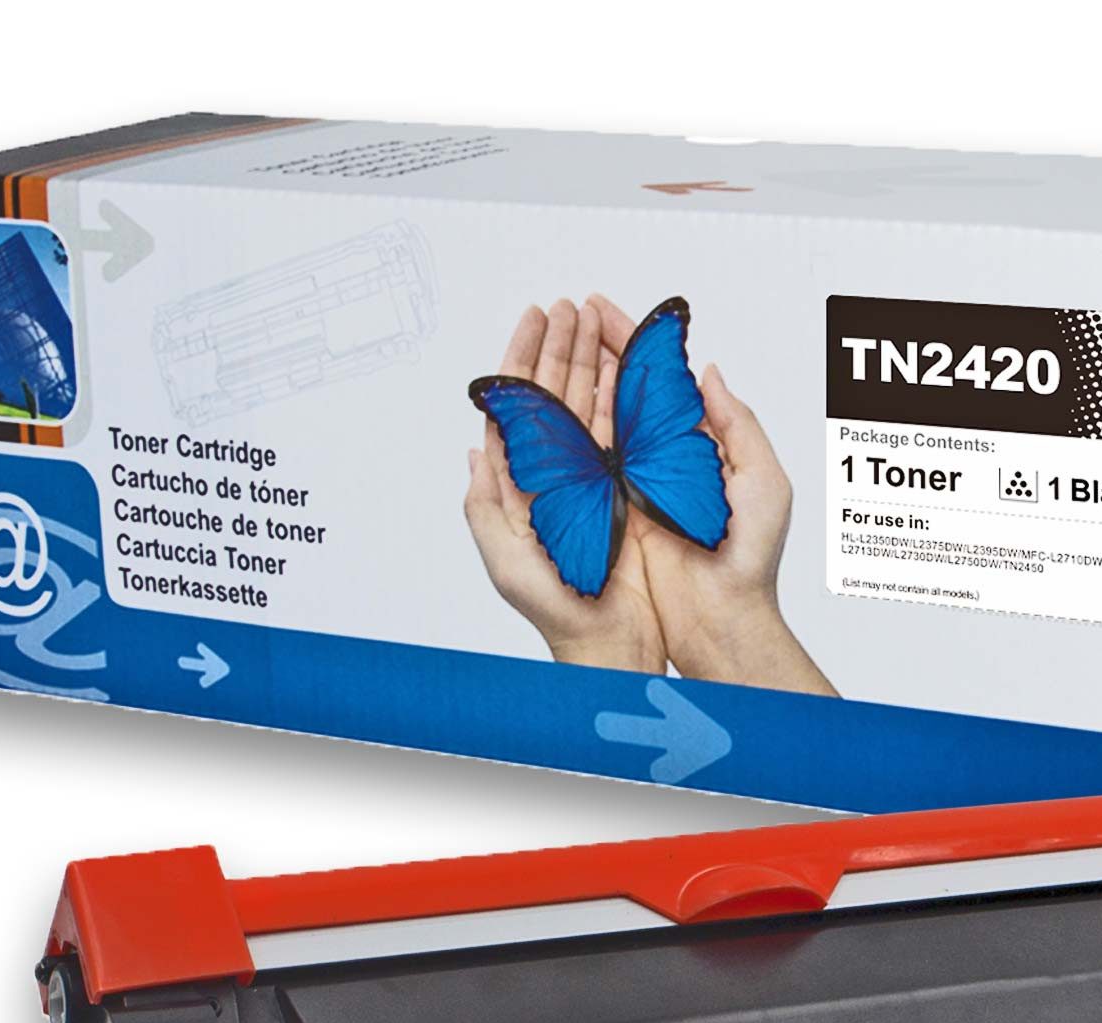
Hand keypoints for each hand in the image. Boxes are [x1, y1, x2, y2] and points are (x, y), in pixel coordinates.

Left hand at [464, 300, 665, 673]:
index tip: (534, 319)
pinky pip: (622, 432)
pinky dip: (622, 395)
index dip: (524, 360)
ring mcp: (591, 479)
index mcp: (522, 484)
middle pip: (556, 396)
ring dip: (592, 361)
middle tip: (570, 306)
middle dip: (561, 347)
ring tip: (597, 319)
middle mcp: (556, 475)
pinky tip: (625, 366)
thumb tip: (476, 448)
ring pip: (589, 405)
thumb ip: (484, 505)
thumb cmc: (555, 608)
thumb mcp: (504, 560)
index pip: (520, 407)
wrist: (609, 637)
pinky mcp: (626, 489)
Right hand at [589, 294, 834, 695]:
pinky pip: (583, 464)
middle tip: (569, 312)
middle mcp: (660, 460)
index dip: (633, 343)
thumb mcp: (763, 480)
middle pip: (621, 392)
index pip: (660, 382)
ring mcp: (631, 484)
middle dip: (595, 349)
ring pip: (598, 420)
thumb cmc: (751, 557)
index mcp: (697, 445)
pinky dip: (565, 431)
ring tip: (554, 338)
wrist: (721, 618)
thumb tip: (707, 371)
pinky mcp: (609, 511)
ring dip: (576, 379)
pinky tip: (545, 398)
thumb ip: (737, 423)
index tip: (605, 309)